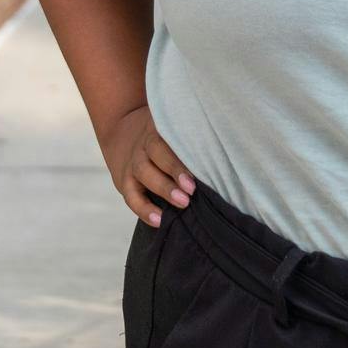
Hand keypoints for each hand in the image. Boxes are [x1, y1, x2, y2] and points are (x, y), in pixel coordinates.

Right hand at [102, 105, 196, 223]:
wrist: (122, 131)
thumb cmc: (164, 136)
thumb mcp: (173, 127)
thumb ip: (192, 137)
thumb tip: (226, 154)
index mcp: (160, 127)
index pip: (171, 135)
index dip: (183, 149)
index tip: (201, 164)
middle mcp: (145, 143)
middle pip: (157, 152)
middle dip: (175, 170)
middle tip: (192, 188)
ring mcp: (133, 161)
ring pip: (144, 172)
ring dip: (164, 189)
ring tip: (183, 203)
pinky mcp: (124, 181)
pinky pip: (131, 197)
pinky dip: (144, 209)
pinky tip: (159, 220)